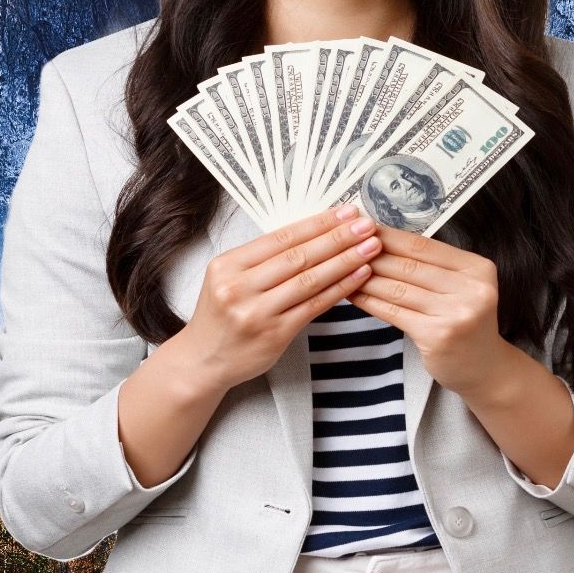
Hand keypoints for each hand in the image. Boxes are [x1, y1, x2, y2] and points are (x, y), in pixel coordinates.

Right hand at [172, 204, 383, 393]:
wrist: (203, 360)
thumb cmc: (222, 314)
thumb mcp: (229, 278)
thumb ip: (263, 259)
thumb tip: (314, 231)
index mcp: (227, 265)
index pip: (280, 237)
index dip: (317, 223)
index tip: (345, 212)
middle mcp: (239, 287)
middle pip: (297, 256)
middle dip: (337, 238)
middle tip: (366, 224)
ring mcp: (256, 313)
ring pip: (309, 281)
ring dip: (344, 261)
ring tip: (370, 247)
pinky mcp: (274, 335)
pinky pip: (314, 306)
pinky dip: (339, 289)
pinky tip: (359, 276)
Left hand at [348, 223, 512, 398]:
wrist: (484, 368)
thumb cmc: (464, 322)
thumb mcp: (460, 287)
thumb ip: (431, 266)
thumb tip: (381, 240)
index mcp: (477, 267)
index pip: (423, 245)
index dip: (390, 236)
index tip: (362, 227)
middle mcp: (472, 288)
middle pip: (409, 265)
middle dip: (372, 255)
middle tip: (344, 246)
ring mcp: (457, 313)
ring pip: (398, 288)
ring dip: (366, 278)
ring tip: (342, 269)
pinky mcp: (438, 336)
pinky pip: (394, 312)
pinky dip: (369, 301)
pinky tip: (352, 295)